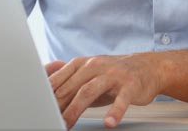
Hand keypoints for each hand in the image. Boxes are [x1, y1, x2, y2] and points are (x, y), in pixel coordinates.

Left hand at [46, 54, 164, 128]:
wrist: (149, 66)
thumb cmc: (114, 74)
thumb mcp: (88, 74)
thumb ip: (67, 81)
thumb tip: (43, 92)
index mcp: (82, 64)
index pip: (58, 81)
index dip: (46, 97)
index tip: (38, 111)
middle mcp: (95, 65)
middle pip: (70, 87)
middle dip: (57, 106)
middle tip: (48, 120)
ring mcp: (113, 74)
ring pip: (89, 91)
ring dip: (75, 109)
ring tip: (67, 124)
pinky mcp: (130, 84)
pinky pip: (121, 99)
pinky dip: (115, 111)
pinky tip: (109, 122)